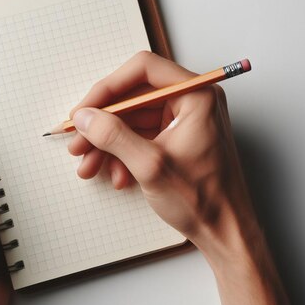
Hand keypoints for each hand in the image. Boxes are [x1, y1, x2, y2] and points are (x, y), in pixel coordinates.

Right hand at [69, 51, 246, 242]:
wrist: (226, 234)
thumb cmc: (204, 200)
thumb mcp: (150, 166)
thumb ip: (114, 136)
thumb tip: (85, 117)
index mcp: (197, 96)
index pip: (143, 70)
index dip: (108, 88)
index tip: (84, 110)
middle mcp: (193, 102)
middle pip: (135, 97)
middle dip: (103, 122)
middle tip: (78, 141)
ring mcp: (186, 121)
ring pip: (135, 120)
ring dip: (108, 142)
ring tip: (88, 164)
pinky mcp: (179, 140)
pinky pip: (143, 136)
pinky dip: (124, 153)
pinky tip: (115, 175)